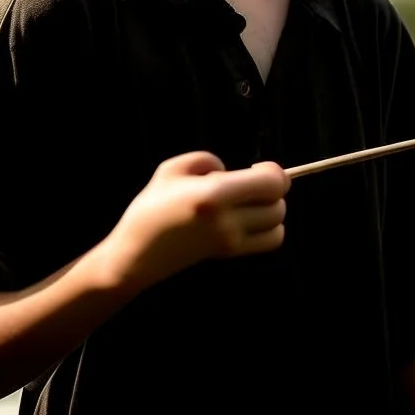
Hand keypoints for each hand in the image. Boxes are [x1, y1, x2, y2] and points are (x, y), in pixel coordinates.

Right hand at [107, 152, 289, 290]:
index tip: (258, 166)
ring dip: (271, 208)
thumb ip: (205, 160)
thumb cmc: (151, 206)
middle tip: (253, 181)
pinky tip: (250, 218)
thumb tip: (229, 170)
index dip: (274, 172)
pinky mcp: (230, 254)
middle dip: (273, 189)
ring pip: (277, 224)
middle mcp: (227, 220)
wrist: (136, 254)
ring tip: (250, 200)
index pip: (270, 184)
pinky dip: (270, 228)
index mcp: (213, 194)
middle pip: (278, 204)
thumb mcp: (171, 169)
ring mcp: (231, 241)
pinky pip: (270, 241)